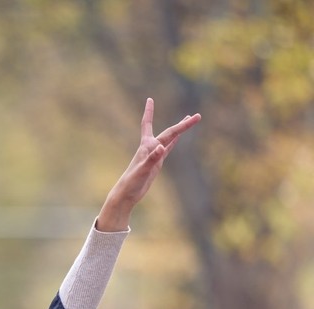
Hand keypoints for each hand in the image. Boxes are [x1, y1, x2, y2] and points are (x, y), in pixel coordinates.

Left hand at [97, 98, 200, 230]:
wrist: (126, 194)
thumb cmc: (132, 182)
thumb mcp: (143, 171)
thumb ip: (152, 159)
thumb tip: (161, 148)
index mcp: (146, 146)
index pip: (148, 124)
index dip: (149, 111)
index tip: (149, 99)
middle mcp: (150, 147)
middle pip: (169, 132)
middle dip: (183, 124)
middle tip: (197, 116)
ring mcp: (154, 154)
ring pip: (169, 138)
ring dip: (179, 130)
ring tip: (188, 119)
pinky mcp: (156, 163)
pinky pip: (168, 149)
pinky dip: (174, 142)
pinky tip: (178, 138)